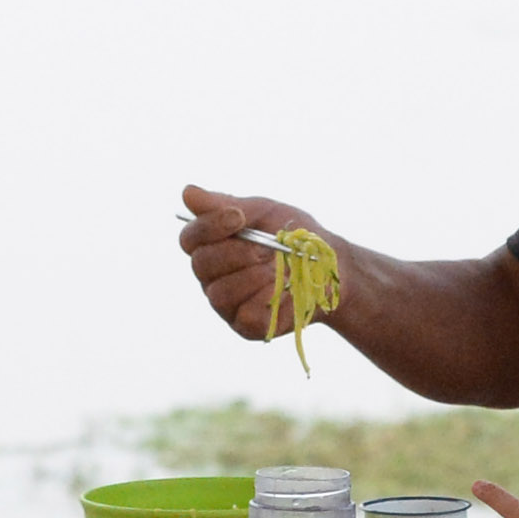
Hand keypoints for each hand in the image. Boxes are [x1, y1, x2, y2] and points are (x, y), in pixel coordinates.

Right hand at [179, 184, 321, 342]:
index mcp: (212, 246)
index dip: (209, 227)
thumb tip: (187, 191)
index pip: (190, 238)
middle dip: (236, 253)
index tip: (239, 217)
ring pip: (220, 293)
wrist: (332, 266)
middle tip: (265, 248)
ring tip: (278, 269)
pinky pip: (244, 315)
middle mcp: (213, 276)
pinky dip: (267, 299)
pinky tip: (283, 290)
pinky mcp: (247, 325)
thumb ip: (225, 204)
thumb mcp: (263, 212)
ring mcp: (228, 304)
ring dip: (253, 276)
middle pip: (202, 265)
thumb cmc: (294, 236)